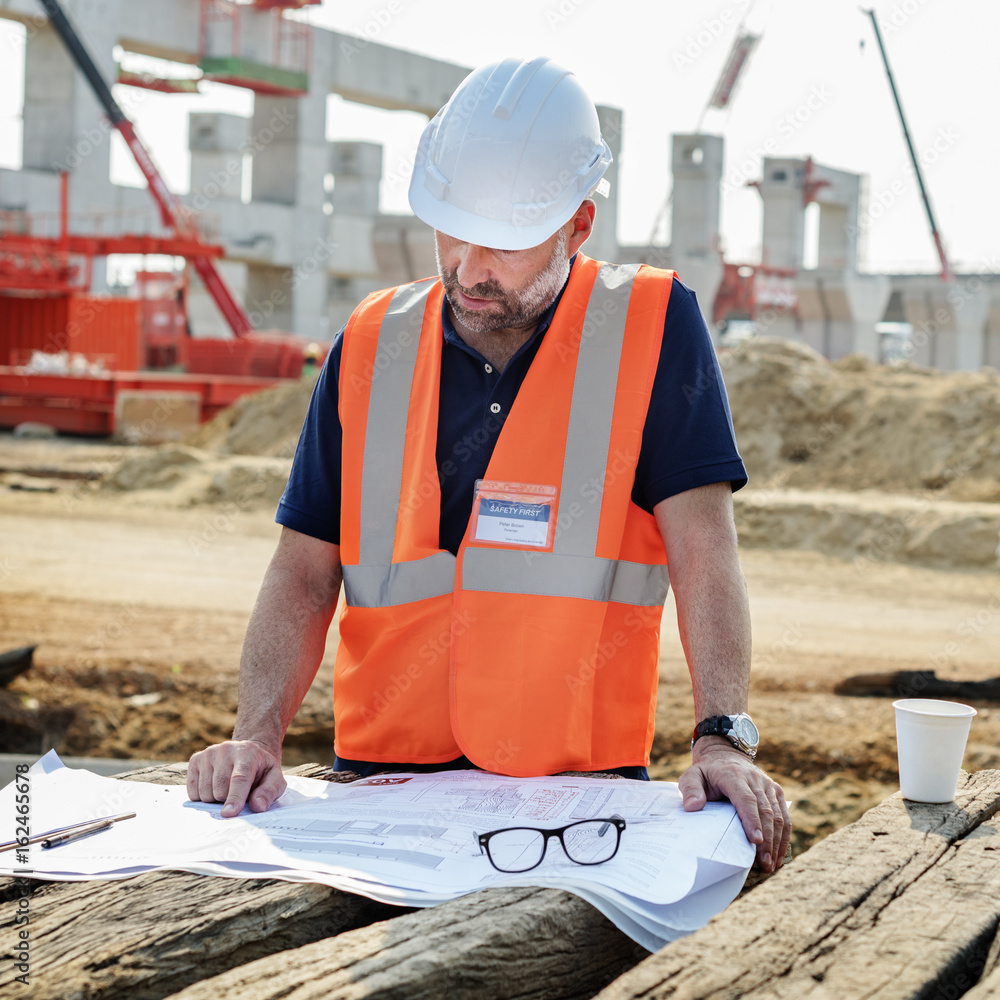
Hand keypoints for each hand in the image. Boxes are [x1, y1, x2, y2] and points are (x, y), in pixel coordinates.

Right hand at [187, 740, 285, 817]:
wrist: (247, 752)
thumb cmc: (261, 770)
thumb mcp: (275, 779)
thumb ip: (269, 792)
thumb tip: (257, 806)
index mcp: (248, 753)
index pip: (239, 778)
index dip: (235, 798)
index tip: (229, 814)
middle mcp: (226, 749)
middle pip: (220, 791)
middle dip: (229, 800)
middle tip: (239, 792)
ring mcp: (209, 753)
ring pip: (205, 794)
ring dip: (215, 799)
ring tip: (227, 787)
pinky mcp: (195, 760)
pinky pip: (193, 793)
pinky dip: (202, 796)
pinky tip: (214, 785)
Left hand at [678, 739, 790, 871]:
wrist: (724, 755)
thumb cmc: (706, 772)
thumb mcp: (691, 775)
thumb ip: (690, 789)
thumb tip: (693, 807)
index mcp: (732, 775)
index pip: (746, 798)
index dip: (752, 819)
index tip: (755, 840)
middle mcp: (754, 779)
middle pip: (765, 810)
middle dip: (767, 839)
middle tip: (764, 863)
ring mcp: (767, 785)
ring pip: (778, 815)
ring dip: (776, 841)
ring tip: (770, 864)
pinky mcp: (776, 791)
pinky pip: (785, 815)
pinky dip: (784, 836)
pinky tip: (779, 854)